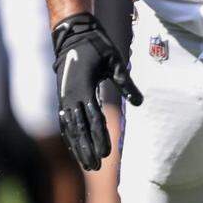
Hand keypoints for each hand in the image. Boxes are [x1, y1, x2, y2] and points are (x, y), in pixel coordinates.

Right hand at [52, 12, 142, 170]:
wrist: (73, 35)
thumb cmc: (97, 47)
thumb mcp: (115, 62)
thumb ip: (126, 83)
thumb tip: (139, 102)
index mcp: (84, 89)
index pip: (93, 120)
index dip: (100, 138)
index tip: (107, 153)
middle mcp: (71, 97)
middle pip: (79, 130)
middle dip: (87, 149)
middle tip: (95, 167)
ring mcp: (64, 98)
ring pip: (70, 129)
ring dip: (78, 147)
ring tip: (86, 164)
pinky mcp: (62, 97)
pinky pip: (64, 121)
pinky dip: (69, 136)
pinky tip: (74, 147)